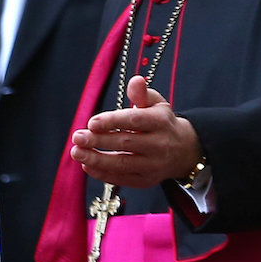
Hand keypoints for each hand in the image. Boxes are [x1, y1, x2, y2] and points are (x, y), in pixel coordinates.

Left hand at [69, 75, 201, 187]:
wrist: (184, 150)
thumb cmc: (161, 123)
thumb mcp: (156, 104)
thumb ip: (142, 93)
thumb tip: (136, 80)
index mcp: (161, 121)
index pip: (134, 121)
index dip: (112, 121)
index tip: (91, 122)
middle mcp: (159, 144)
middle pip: (125, 143)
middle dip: (98, 140)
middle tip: (77, 137)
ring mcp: (154, 165)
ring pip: (122, 163)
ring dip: (95, 159)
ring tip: (76, 152)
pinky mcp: (147, 181)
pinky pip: (122, 179)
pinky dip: (102, 173)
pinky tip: (86, 165)